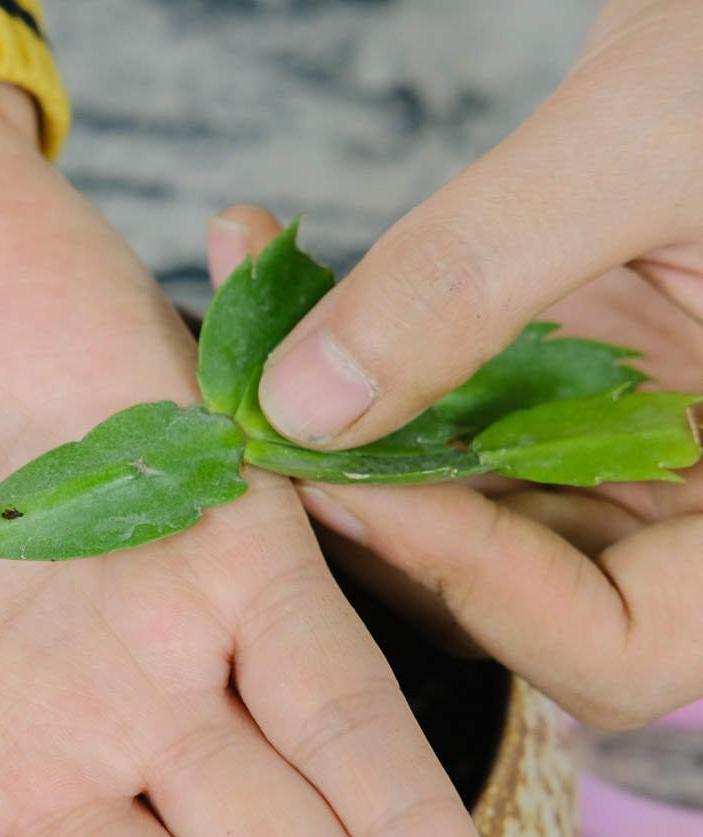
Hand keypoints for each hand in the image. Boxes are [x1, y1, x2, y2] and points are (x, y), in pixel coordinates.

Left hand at [210, 0, 702, 728]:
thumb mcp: (648, 139)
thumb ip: (476, 276)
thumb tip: (299, 405)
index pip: (623, 649)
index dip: (479, 590)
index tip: (350, 492)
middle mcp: (689, 491)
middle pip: (507, 594)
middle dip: (363, 518)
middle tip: (248, 432)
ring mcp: (620, 442)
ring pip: (446, 504)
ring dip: (326, 431)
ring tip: (228, 336)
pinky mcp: (557, 380)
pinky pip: (434, 408)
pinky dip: (347, 353)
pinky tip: (260, 262)